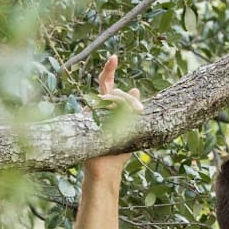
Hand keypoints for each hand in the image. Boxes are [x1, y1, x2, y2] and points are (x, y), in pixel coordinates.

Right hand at [83, 54, 143, 181]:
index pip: (105, 84)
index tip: (114, 56)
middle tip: (140, 110)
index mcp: (105, 108)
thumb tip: (135, 89)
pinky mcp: (89, 121)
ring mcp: (91, 114)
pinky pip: (103, 110)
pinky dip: (115, 114)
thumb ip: (130, 111)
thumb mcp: (129, 129)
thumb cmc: (117, 153)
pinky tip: (118, 124)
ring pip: (110, 100)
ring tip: (135, 117)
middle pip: (113, 92)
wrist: (105, 171)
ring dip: (125, 107)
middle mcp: (96, 108)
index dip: (108, 70)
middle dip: (128, 99)